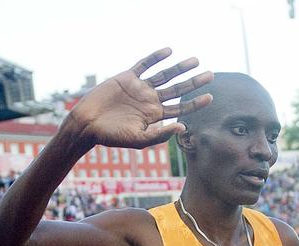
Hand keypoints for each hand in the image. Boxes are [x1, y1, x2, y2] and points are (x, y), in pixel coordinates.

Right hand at [65, 49, 212, 149]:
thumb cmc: (111, 136)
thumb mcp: (138, 140)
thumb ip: (160, 135)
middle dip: (194, 82)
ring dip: (179, 68)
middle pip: (177, 90)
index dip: (196, 103)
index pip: (181, 108)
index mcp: (155, 116)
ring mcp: (140, 88)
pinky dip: (155, 58)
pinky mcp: (127, 78)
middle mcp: (150, 101)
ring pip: (164, 75)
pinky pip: (144, 65)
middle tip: (210, 75)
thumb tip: (183, 126)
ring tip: (195, 61)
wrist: (88, 123)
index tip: (210, 97)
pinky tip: (168, 51)